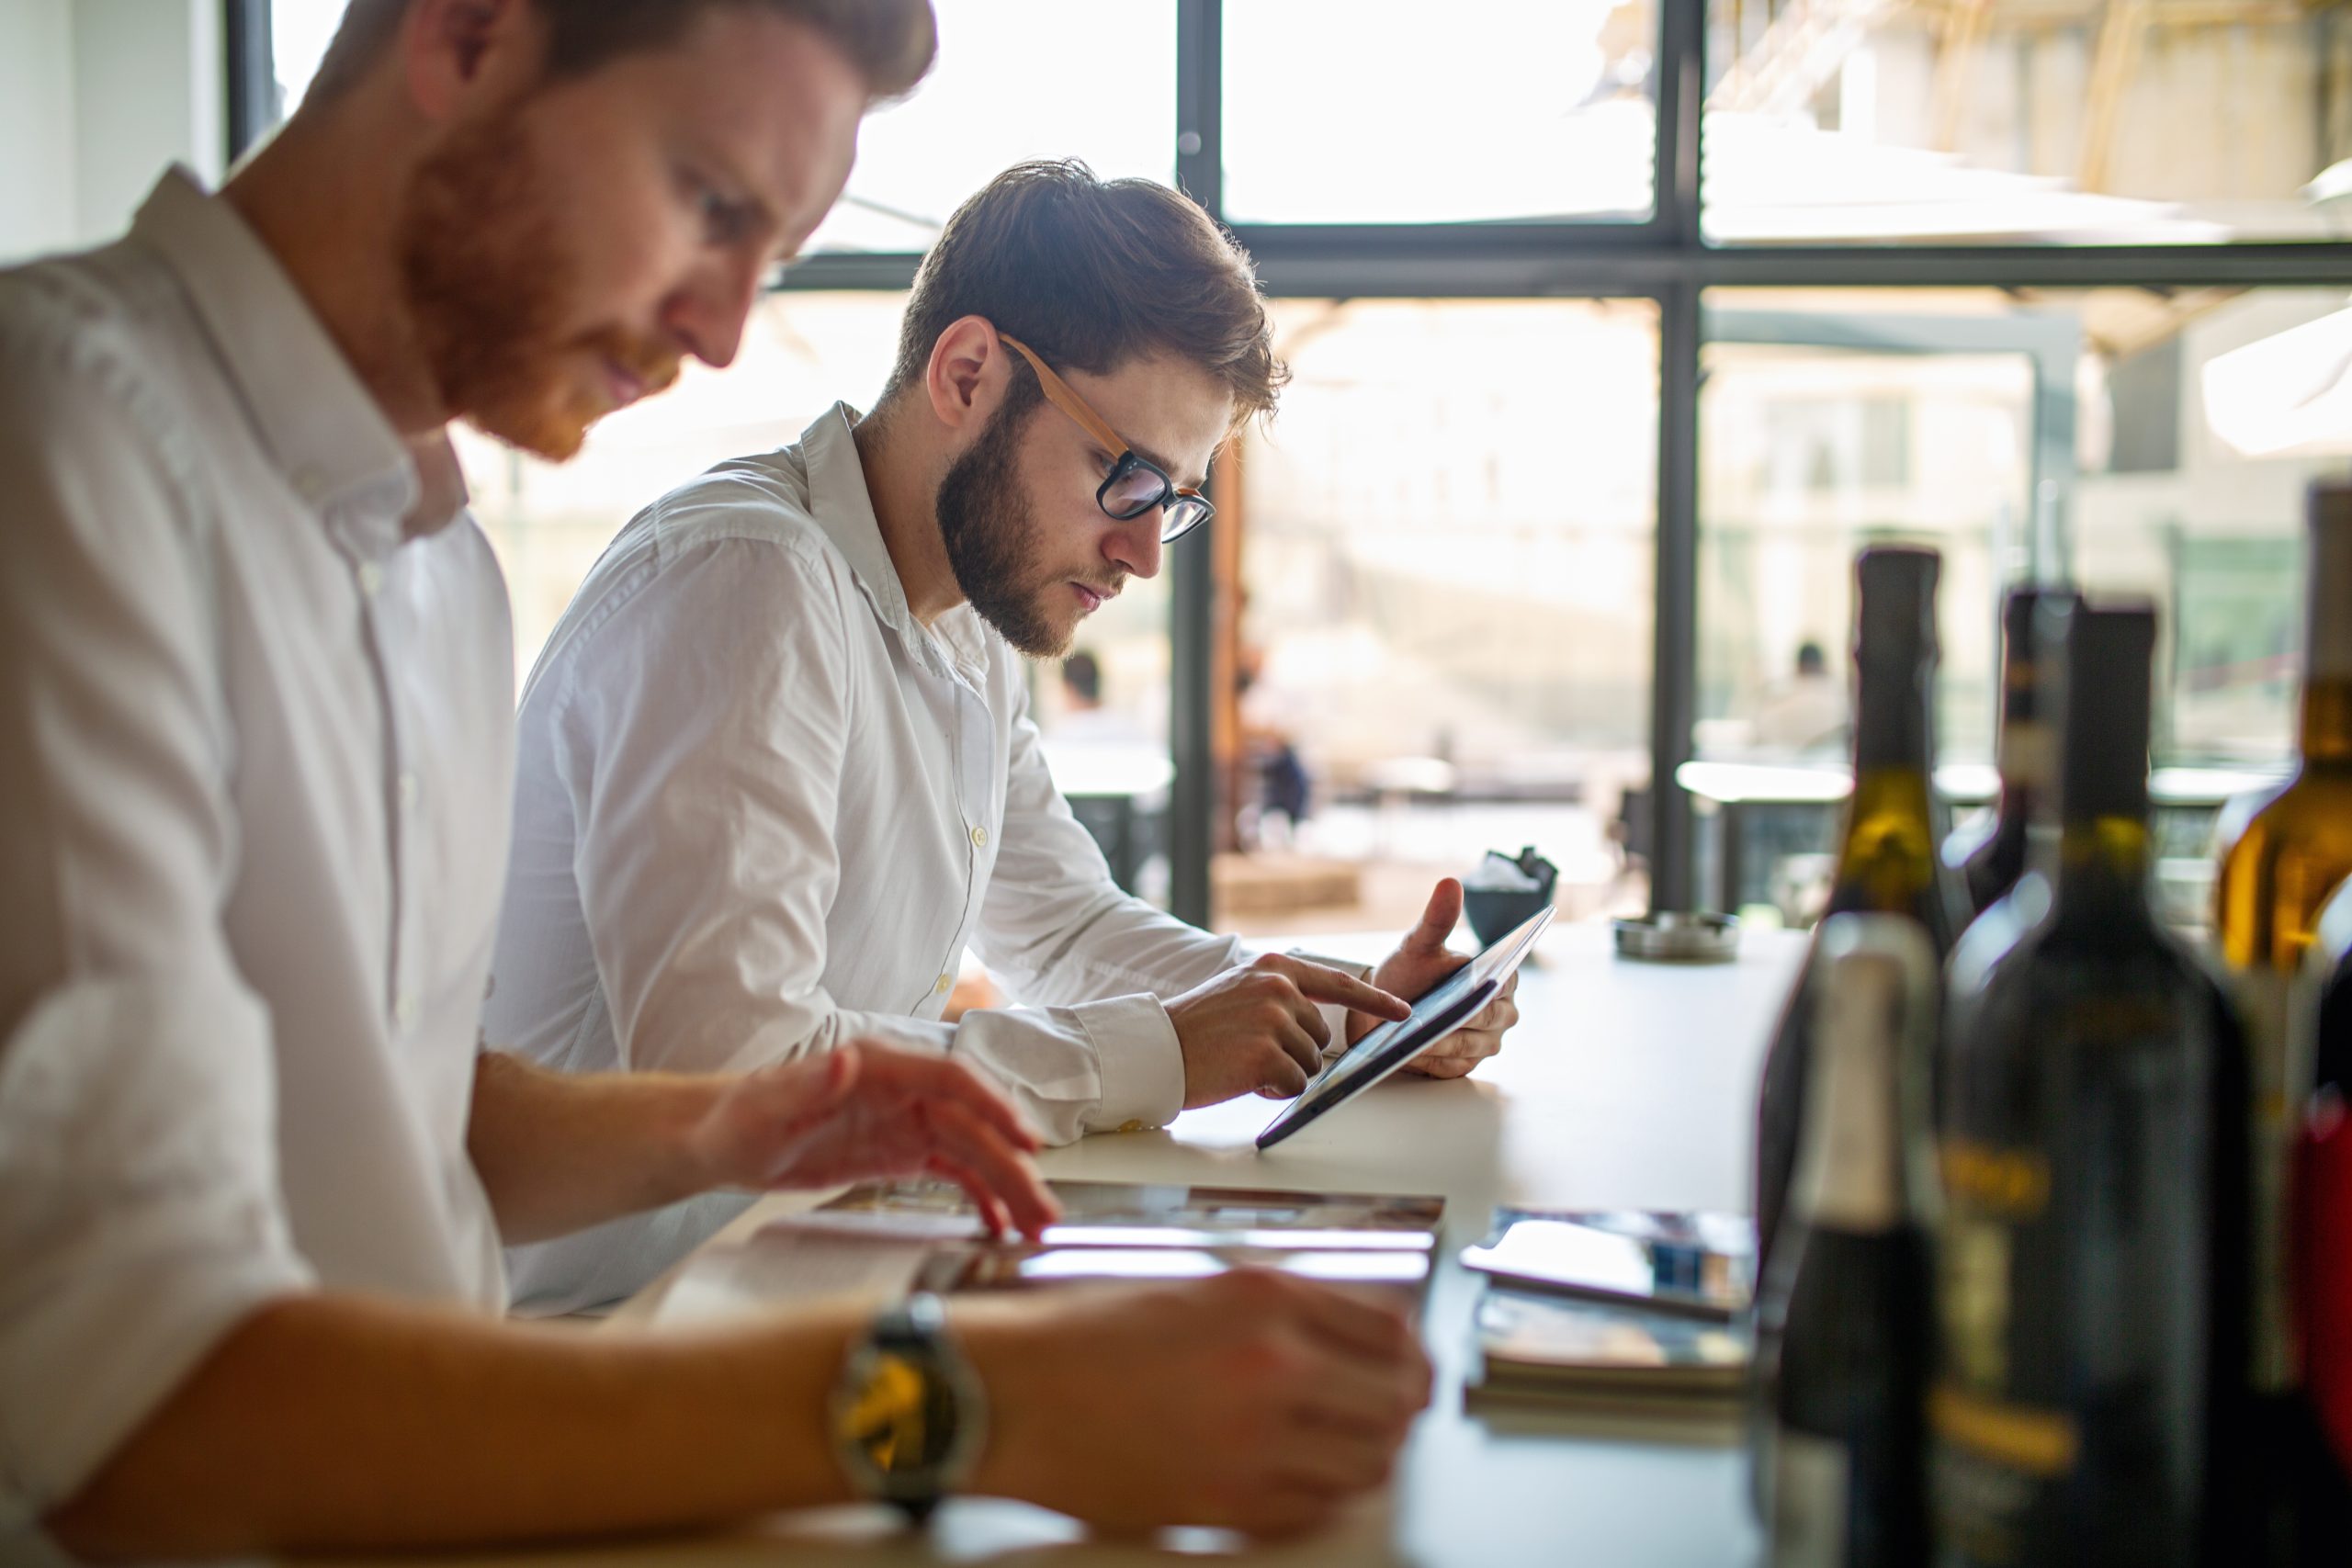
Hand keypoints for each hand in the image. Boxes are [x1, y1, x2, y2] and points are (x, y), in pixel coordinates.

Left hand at [684, 1043, 1058, 1237]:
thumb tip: (847, 1061)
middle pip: (974, 1126)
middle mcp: (904, 1093)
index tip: (1025, 1140)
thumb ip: (808, 1083)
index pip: (952, 1081)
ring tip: (1035, 1227)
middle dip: (1014, 1166)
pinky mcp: (899, 1153)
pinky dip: (978, 1195)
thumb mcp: (766, 1105)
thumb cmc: (738, 1117)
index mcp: (882, 1069)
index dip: (994, 1107)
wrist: (721, 1140)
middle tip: (1043, 1210)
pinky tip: (997, 1224)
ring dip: (1008, 1186)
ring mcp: (906, 1124)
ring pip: (973, 1153)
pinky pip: (952, 1172)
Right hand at [957, 1269, 1432, 1536]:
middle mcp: (1274, 1366)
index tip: (1410, 1358)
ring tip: (1358, 1445)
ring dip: (1373, 1453)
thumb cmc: (1084, 1338)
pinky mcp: (1230, 1504)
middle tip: (1401, 1406)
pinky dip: (1324, 1496)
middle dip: (1405, 1403)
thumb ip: (1277, 1308)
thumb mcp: (1195, 1288)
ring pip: (1368, 1462)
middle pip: (1396, 1398)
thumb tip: (1346, 1335)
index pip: (1388, 1327)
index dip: (1409, 1349)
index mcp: (1266, 1299)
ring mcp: (1256, 1441)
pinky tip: (1308, 1478)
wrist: (1016, 1395)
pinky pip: (1316, 1509)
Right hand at [1166, 954, 1409, 1107]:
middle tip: (1251, 1052)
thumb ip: (1280, 997)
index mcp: (1274, 967)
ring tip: (1242, 1062)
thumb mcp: (1240, 991)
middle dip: (1295, 1053)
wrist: (1155, 1048)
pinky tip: (1243, 1078)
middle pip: (1320, 1036)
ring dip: (1283, 1073)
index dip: (1375, 1001)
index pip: (1337, 984)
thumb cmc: (1196, 1028)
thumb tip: (1319, 1028)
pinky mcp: (1267, 1055)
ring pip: (1310, 1064)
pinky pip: (1295, 1085)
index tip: (1404, 1012)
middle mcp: (1279, 988)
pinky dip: (1274, 1090)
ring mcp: (1274, 1020)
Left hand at [1357, 879, 1522, 1079]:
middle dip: (1459, 1016)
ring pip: (1468, 1045)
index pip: (1502, 983)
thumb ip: (1436, 919)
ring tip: (1416, 1035)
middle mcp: (1501, 1013)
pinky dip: (1431, 1059)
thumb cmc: (1410, 972)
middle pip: (1486, 1019)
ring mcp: (1485, 1043)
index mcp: (1501, 979)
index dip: (1487, 986)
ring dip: (1441, 1041)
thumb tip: (1450, 883)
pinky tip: (1411, 1052)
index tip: (1473, 986)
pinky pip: (1451, 1066)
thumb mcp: (1419, 945)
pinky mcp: (1464, 1066)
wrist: (1387, 1006)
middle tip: (1435, 1014)